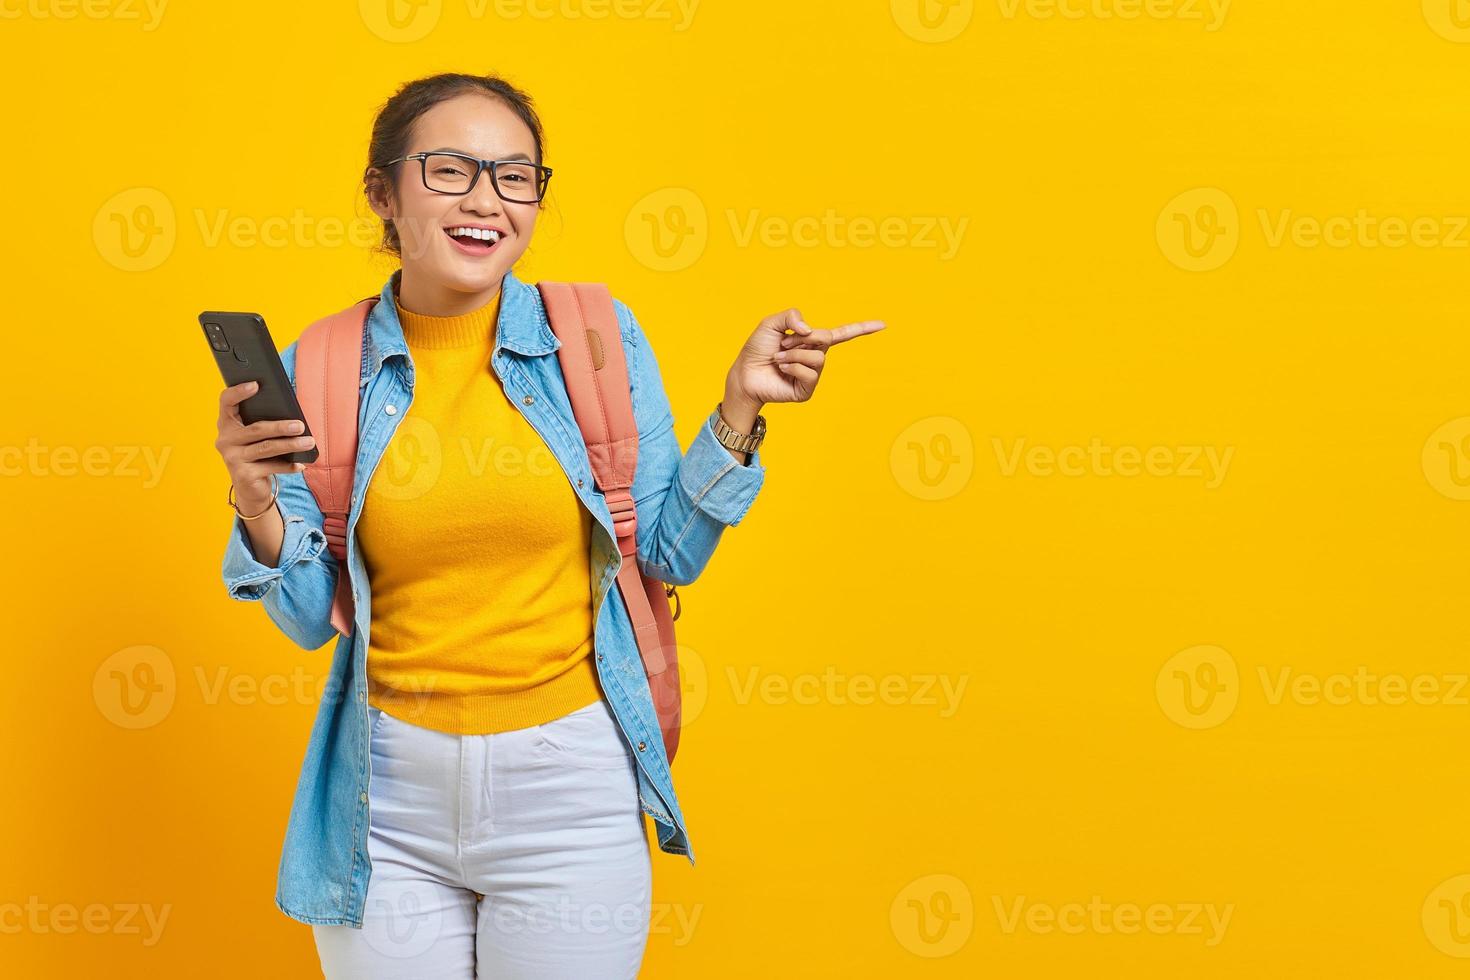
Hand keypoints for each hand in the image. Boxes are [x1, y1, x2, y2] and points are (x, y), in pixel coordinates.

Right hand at [215, 381, 315, 511]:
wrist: (250, 488)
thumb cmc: (258, 455)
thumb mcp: (258, 437)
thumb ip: (264, 423)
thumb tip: (291, 414)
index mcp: (226, 424)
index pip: (226, 401)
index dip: (238, 392)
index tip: (256, 384)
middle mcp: (225, 440)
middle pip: (256, 428)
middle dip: (281, 427)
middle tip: (301, 426)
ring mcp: (232, 458)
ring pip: (266, 447)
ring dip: (291, 445)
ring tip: (309, 442)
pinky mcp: (243, 475)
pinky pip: (271, 467)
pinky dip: (289, 465)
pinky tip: (301, 464)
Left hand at [725, 308, 885, 407]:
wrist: (744, 373)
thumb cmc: (757, 349)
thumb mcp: (771, 324)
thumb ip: (791, 316)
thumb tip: (810, 330)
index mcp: (811, 341)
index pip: (842, 334)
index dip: (862, 328)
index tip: (883, 325)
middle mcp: (815, 357)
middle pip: (825, 339)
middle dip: (802, 338)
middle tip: (782, 345)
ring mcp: (812, 375)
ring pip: (817, 357)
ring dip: (794, 355)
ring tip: (779, 358)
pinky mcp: (806, 391)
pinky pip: (810, 373)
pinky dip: (793, 367)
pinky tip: (781, 369)